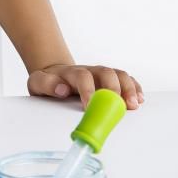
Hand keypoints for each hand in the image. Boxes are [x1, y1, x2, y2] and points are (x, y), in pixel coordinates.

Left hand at [27, 64, 143, 109]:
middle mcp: (89, 70)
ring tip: (134, 104)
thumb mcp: (37, 83)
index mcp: (71, 73)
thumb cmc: (48, 82)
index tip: (90, 106)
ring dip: (129, 88)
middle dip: (114, 88)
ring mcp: (101, 74)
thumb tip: (61, 89)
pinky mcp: (110, 79)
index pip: (82, 77)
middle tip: (120, 106)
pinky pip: (126, 79)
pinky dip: (135, 88)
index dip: (88, 90)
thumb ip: (46, 84)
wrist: (55, 74)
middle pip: (105, 72)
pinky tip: (140, 99)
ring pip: (118, 74)